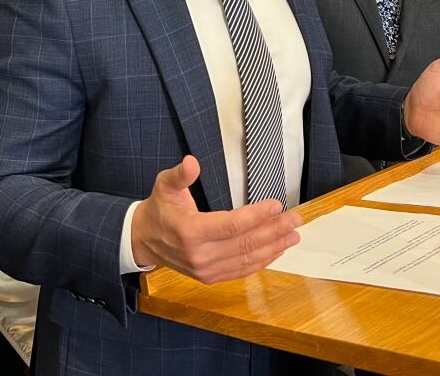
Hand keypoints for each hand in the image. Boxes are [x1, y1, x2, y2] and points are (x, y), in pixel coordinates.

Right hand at [131, 156, 302, 282]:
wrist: (144, 240)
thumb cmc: (159, 210)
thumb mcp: (164, 185)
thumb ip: (180, 174)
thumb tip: (192, 162)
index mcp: (190, 232)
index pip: (231, 225)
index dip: (257, 215)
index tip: (276, 205)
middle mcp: (200, 255)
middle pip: (245, 243)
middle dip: (275, 230)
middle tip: (295, 219)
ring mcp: (206, 270)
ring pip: (247, 259)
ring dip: (274, 247)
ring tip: (293, 235)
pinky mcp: (210, 277)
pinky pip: (241, 270)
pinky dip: (262, 261)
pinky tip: (277, 250)